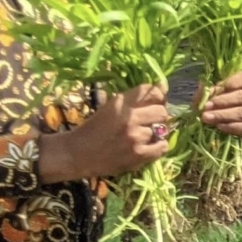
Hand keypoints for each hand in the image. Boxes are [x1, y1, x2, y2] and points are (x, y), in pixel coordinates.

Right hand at [38, 83, 171, 182]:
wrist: (78, 154)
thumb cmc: (95, 128)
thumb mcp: (111, 107)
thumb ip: (135, 98)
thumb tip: (163, 87)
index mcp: (121, 102)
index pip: (153, 92)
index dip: (159, 97)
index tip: (156, 102)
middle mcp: (129, 117)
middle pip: (162, 111)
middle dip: (158, 116)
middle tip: (148, 122)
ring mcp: (135, 137)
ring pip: (162, 130)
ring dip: (155, 133)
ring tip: (141, 137)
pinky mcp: (138, 154)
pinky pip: (162, 147)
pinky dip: (158, 147)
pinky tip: (147, 146)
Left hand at [197, 70, 241, 139]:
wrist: (222, 136)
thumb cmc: (216, 112)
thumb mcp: (207, 100)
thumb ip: (205, 93)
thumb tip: (203, 85)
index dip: (233, 81)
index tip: (218, 87)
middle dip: (222, 101)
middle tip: (206, 107)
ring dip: (223, 115)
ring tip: (208, 118)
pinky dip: (231, 127)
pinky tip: (220, 127)